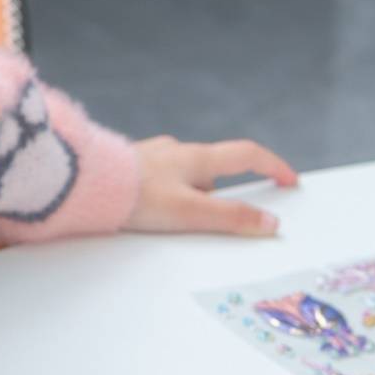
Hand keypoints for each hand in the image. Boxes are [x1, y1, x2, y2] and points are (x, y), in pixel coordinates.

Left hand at [123, 136, 297, 235]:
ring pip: (185, 177)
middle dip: (221, 196)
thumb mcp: (191, 212)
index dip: (273, 166)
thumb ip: (231, 218)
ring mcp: (152, 156)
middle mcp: (176, 151)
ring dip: (190, 197)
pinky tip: (150, 211)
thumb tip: (270, 223)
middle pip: (215, 169)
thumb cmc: (136, 197)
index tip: (290, 180)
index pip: (247, 154)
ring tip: (171, 224)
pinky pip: (160, 181)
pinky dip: (166, 196)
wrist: (84, 184)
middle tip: (210, 221)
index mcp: (197, 157)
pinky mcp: (131, 166)